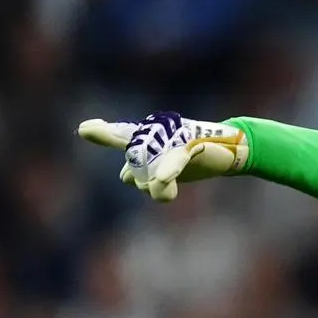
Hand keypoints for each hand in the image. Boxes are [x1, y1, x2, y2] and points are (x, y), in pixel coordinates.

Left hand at [78, 111, 249, 201]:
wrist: (231, 149)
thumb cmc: (195, 158)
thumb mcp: (165, 167)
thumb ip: (142, 172)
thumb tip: (125, 177)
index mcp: (149, 138)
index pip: (121, 137)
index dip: (105, 134)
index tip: (86, 129)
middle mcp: (157, 134)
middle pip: (134, 167)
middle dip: (144, 182)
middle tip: (164, 179)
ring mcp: (173, 137)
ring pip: (150, 171)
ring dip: (158, 188)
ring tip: (173, 186)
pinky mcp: (191, 143)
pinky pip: (174, 161)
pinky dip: (168, 171)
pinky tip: (161, 181)